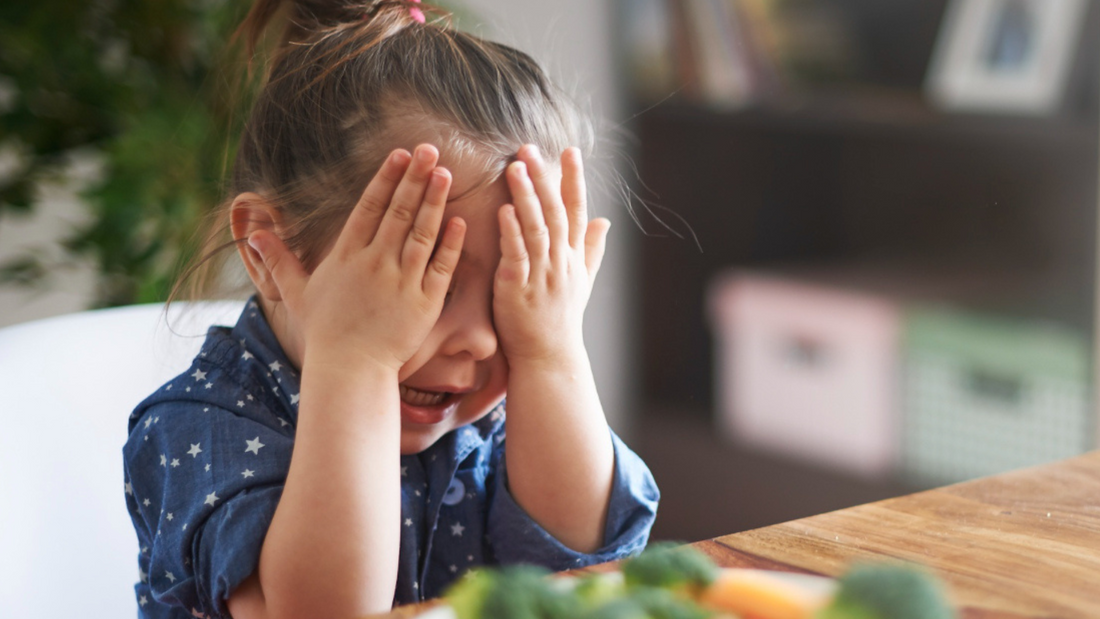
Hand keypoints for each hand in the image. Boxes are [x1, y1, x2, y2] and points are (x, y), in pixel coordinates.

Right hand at [247, 145, 465, 372]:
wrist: (350, 369)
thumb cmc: (325, 332)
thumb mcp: (297, 293)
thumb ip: (280, 260)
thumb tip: (253, 234)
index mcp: (347, 256)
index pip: (370, 207)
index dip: (386, 178)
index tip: (400, 154)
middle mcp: (375, 263)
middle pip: (399, 211)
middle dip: (415, 178)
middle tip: (430, 150)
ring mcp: (402, 281)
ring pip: (422, 232)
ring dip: (434, 201)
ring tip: (446, 173)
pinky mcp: (425, 302)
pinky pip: (441, 266)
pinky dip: (451, 243)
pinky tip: (459, 220)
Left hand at [493, 145, 609, 366]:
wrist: (549, 358)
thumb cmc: (560, 320)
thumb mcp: (582, 282)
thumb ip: (591, 249)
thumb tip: (606, 221)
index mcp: (574, 257)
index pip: (577, 211)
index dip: (573, 180)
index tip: (570, 151)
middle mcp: (561, 262)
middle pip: (555, 212)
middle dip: (544, 178)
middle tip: (529, 149)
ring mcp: (541, 275)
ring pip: (536, 228)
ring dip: (526, 197)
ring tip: (515, 168)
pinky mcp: (518, 289)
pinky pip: (517, 256)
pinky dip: (511, 233)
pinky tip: (503, 210)